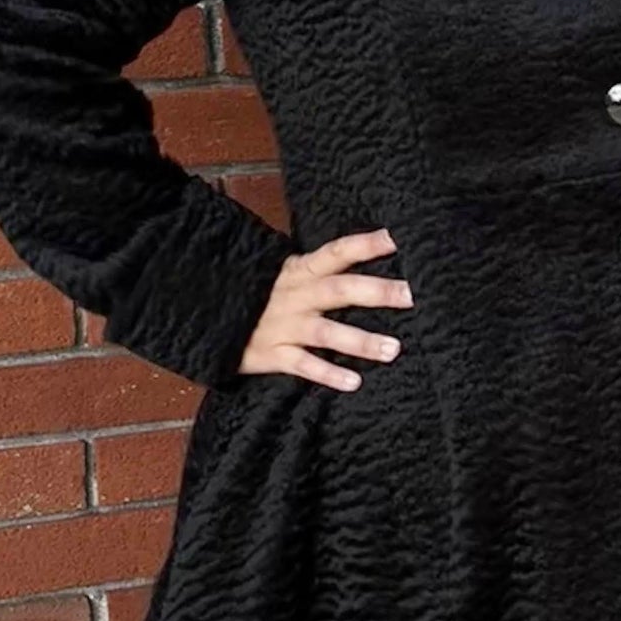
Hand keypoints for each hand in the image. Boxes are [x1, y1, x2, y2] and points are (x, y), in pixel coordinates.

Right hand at [238, 225, 412, 389]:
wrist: (206, 314)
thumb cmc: (259, 295)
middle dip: (378, 292)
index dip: (368, 244)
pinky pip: (302, 365)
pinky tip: (354, 382)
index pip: (338, 252)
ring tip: (393, 350)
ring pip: (325, 332)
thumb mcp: (287, 276)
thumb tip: (371, 259)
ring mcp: (283, 325)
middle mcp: (295, 295)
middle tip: (414, 296)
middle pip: (340, 290)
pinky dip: (327, 373)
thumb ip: (321, 271)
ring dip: (359, 341)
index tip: (400, 237)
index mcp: (300, 270)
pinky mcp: (270, 354)